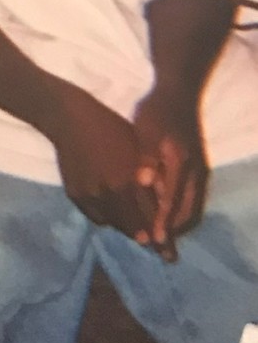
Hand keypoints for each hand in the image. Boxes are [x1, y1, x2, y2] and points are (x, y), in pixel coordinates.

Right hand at [43, 81, 157, 242]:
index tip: (165, 244)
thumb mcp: (136, 148)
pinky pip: (94, 216)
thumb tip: (162, 201)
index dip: (158, 233)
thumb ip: (148, 176)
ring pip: (112, 222)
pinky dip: (105, 216)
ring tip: (130, 223)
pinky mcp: (74, 195)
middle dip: (141, 233)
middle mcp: (106, 194)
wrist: (69, 118)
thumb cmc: (109, 127)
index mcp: (125, 181)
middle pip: (129, 226)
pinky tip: (111, 210)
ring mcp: (88, 196)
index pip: (147, 218)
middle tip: (149, 239)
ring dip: (123, 225)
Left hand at [132, 87, 208, 259]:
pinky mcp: (196, 168)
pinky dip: (180, 210)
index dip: (163, 222)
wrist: (178, 92)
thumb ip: (145, 158)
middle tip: (159, 249)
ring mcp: (197, 171)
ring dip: (177, 223)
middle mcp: (193, 172)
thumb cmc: (157, 110)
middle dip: (173, 230)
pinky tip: (166, 216)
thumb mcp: (145, 130)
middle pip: (186, 210)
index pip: (171, 200)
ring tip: (162, 238)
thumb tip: (144, 184)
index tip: (154, 241)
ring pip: (191, 206)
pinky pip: (191, 197)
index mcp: (179, 163)